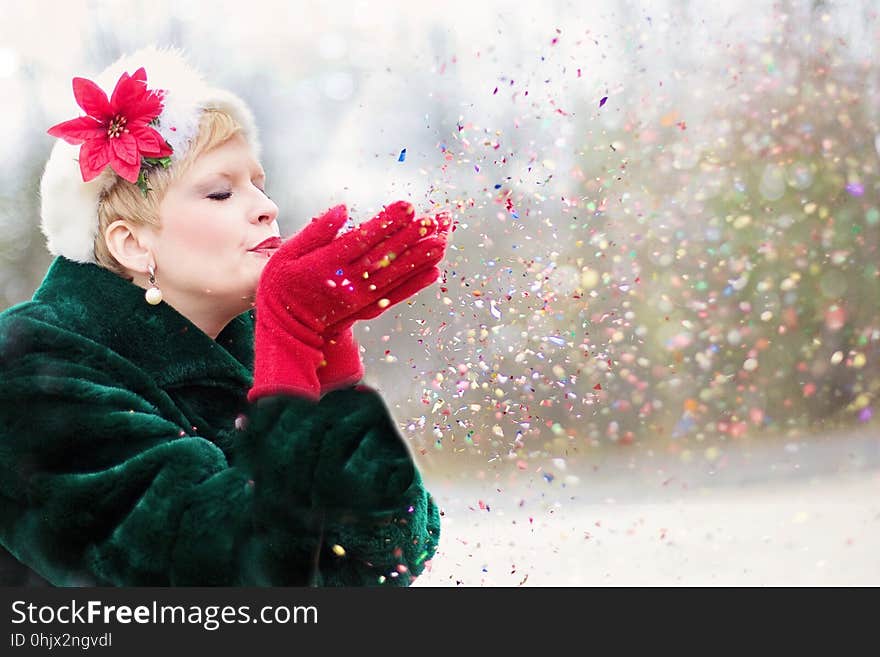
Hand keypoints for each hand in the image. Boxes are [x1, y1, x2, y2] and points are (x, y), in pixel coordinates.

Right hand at [249, 202, 446, 400]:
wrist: (286, 329)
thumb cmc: (282, 285)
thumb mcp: (287, 253)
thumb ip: (315, 231)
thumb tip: (342, 210)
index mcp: (327, 264)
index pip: (363, 239)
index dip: (387, 222)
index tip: (408, 206)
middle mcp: (347, 281)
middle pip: (386, 256)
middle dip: (413, 236)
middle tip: (437, 220)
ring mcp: (359, 298)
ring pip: (396, 274)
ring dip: (421, 258)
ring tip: (444, 242)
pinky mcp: (366, 310)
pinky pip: (396, 296)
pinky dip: (415, 284)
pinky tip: (434, 272)